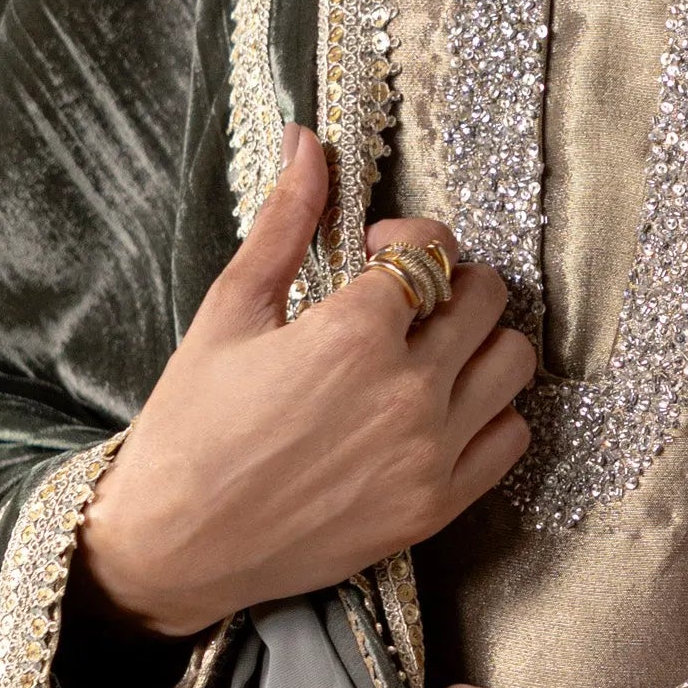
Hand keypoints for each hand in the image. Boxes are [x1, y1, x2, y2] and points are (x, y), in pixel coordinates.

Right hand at [74, 127, 536, 637]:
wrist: (175, 546)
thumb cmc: (191, 427)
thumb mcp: (230, 312)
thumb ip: (285, 222)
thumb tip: (310, 141)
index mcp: (355, 333)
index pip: (433, 250)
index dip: (408, 238)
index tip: (373, 255)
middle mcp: (409, 391)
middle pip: (486, 298)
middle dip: (449, 282)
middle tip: (403, 301)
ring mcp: (431, 454)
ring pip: (512, 363)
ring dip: (480, 342)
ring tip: (428, 351)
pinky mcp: (437, 506)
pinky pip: (509, 438)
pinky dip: (488, 412)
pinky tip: (439, 408)